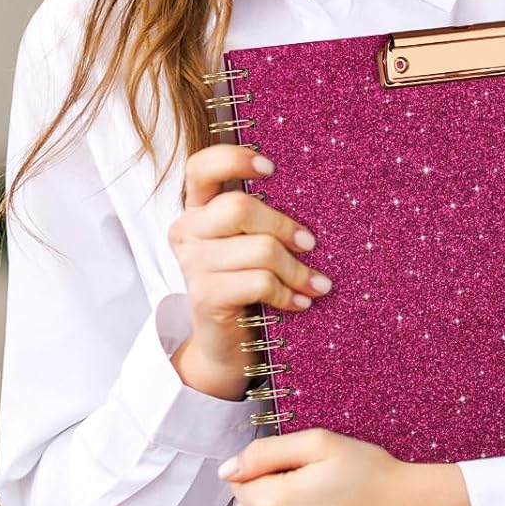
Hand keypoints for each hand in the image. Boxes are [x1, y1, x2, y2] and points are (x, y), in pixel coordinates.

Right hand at [166, 144, 331, 397]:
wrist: (228, 345)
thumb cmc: (249, 285)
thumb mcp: (253, 244)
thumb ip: (264, 218)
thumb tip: (315, 194)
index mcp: (198, 209)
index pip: (201, 167)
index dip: (234, 159)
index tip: (270, 168)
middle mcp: (187, 231)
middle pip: (239, 208)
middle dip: (284, 226)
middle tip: (310, 243)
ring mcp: (191, 265)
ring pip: (259, 249)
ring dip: (296, 270)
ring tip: (317, 284)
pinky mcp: (204, 296)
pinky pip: (259, 282)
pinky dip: (288, 293)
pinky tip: (300, 302)